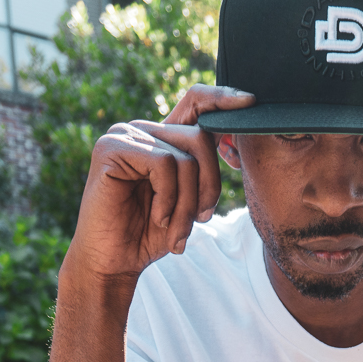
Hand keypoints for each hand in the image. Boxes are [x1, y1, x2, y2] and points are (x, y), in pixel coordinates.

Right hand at [66, 84, 254, 282]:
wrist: (115, 261)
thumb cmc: (152, 233)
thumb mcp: (189, 200)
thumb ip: (203, 171)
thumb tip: (233, 143)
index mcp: (163, 138)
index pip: (197, 102)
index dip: (224, 99)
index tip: (250, 101)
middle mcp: (144, 130)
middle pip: (201, 139)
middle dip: (210, 186)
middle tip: (201, 219)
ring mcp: (125, 135)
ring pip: (186, 158)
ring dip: (189, 203)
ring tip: (176, 229)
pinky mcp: (112, 147)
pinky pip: (165, 164)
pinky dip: (169, 199)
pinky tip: (158, 218)